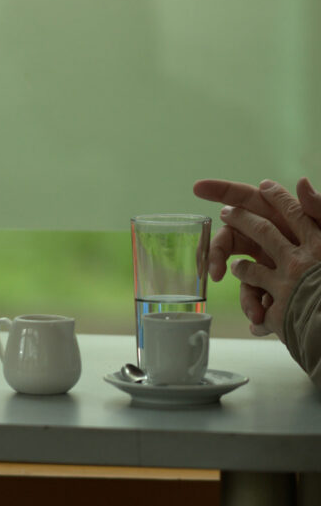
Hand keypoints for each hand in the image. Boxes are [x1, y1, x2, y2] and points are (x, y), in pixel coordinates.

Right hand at [217, 182, 320, 338]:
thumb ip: (316, 207)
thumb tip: (300, 182)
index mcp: (278, 218)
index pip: (245, 198)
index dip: (221, 190)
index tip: (197, 187)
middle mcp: (267, 238)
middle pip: (230, 237)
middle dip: (218, 253)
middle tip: (215, 272)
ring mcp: (267, 263)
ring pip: (239, 271)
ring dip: (242, 291)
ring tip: (254, 310)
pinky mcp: (271, 288)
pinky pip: (253, 295)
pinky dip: (254, 308)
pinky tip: (260, 323)